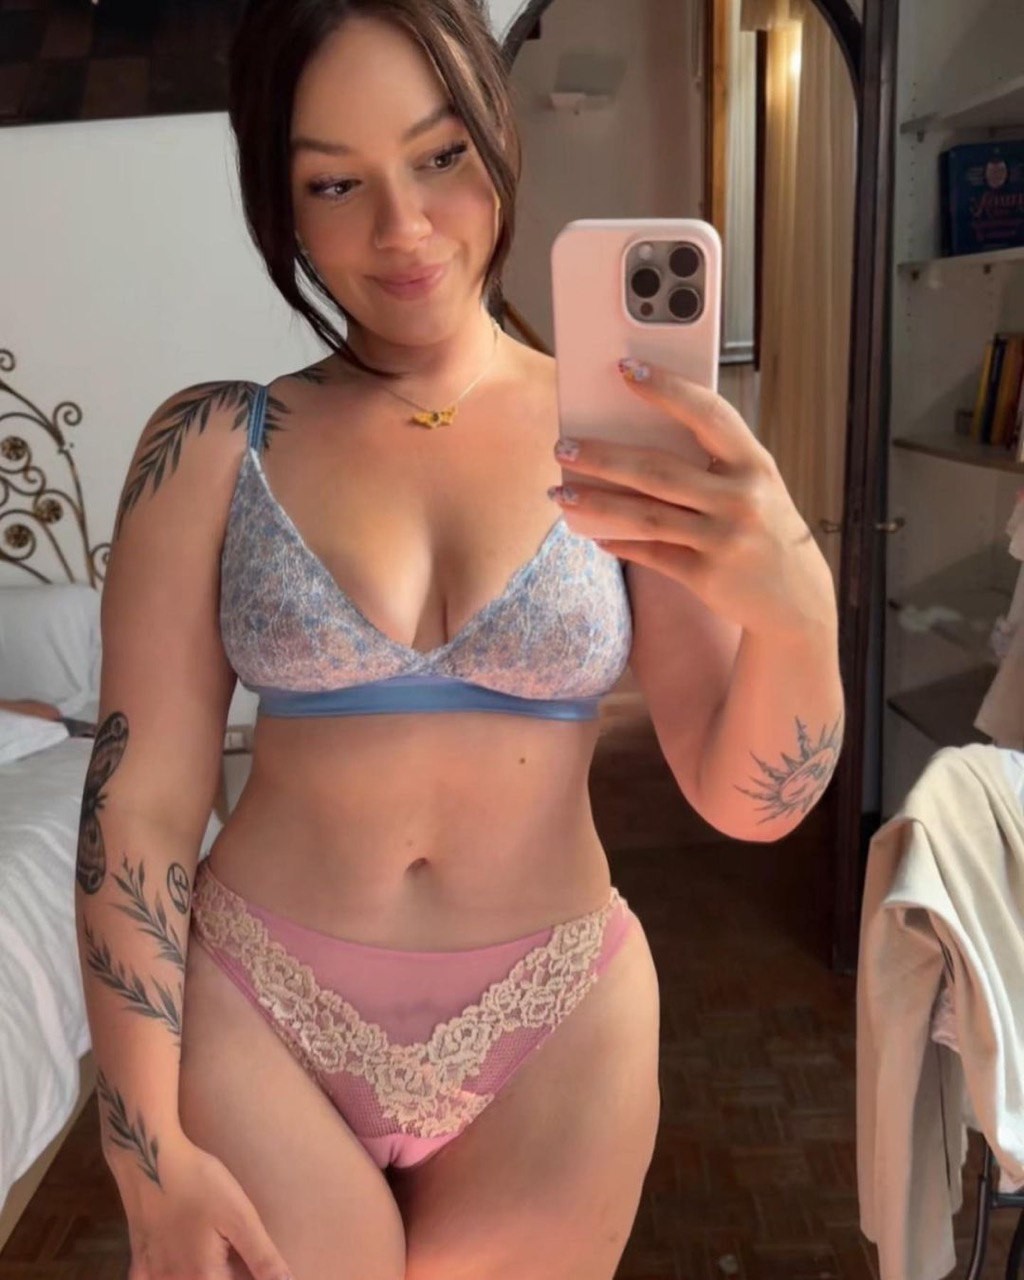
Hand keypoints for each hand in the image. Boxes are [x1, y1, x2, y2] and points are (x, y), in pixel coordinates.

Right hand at [114, 1132, 292, 1279]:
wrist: (149, 1158)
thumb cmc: (200, 1183)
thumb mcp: (239, 1217)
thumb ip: (263, 1258)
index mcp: (203, 1278)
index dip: (250, 1276)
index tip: (247, 1256)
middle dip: (227, 1272)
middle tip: (232, 1247)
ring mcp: (153, 1275)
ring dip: (202, 1273)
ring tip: (215, 1249)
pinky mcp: (139, 1262)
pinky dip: (168, 1276)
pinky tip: (179, 1262)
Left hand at [550, 357, 837, 639]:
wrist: (795, 597)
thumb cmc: (763, 528)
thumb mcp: (754, 487)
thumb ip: (713, 463)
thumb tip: (636, 436)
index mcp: (755, 464)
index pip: (708, 414)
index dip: (667, 389)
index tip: (627, 370)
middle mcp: (741, 499)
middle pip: (658, 470)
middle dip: (603, 456)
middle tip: (563, 445)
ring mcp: (724, 539)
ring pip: (645, 515)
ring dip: (596, 502)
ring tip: (560, 492)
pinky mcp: (706, 575)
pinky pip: (650, 554)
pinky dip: (617, 541)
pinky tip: (591, 531)